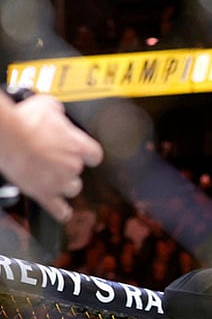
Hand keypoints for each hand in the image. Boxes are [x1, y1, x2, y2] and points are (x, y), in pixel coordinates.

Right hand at [0, 94, 102, 221]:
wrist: (9, 138)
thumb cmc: (26, 121)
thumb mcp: (48, 106)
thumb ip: (58, 112)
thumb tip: (56, 112)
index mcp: (79, 146)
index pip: (95, 155)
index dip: (88, 155)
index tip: (85, 154)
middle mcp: (74, 166)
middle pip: (80, 172)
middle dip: (69, 168)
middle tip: (54, 161)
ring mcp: (59, 182)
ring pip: (71, 189)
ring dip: (64, 185)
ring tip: (53, 178)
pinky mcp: (44, 194)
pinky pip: (58, 209)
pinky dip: (61, 212)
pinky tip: (63, 213)